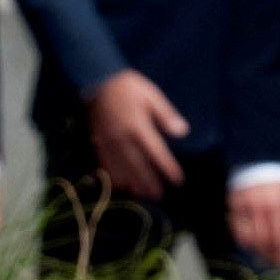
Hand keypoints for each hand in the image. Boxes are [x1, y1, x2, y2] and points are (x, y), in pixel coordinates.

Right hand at [87, 69, 188, 200]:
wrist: (97, 83)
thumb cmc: (129, 87)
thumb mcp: (152, 95)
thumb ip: (165, 115)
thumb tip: (182, 132)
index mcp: (138, 127)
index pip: (156, 153)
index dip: (167, 168)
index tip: (177, 180)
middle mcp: (123, 140)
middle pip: (138, 167)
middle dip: (149, 183)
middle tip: (158, 196)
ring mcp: (108, 144)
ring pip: (121, 169)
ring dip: (132, 184)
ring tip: (142, 195)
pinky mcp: (98, 145)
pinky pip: (106, 166)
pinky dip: (113, 177)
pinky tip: (120, 186)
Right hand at [230, 176, 279, 268]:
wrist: (261, 162)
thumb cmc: (279, 181)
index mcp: (277, 203)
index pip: (279, 234)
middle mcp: (259, 206)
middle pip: (263, 239)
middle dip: (269, 254)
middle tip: (273, 262)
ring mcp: (244, 206)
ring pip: (248, 238)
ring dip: (256, 250)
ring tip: (263, 255)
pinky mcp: (232, 206)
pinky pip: (236, 230)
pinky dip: (244, 240)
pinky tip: (251, 244)